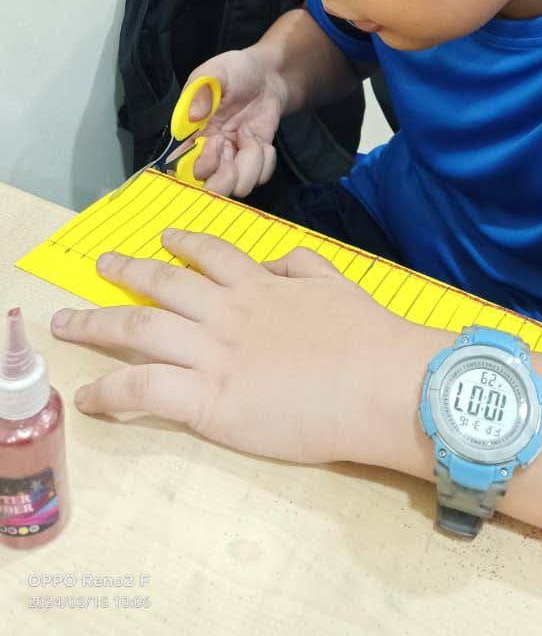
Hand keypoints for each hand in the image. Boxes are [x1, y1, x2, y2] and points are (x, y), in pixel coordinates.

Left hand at [50, 230, 399, 464]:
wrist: (379, 382)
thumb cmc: (369, 339)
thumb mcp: (337, 284)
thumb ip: (302, 268)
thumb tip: (276, 264)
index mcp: (260, 287)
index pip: (212, 256)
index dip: (185, 243)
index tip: (166, 238)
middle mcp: (227, 313)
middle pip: (162, 284)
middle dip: (126, 273)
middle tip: (101, 266)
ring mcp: (212, 353)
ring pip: (138, 328)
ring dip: (97, 323)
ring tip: (68, 321)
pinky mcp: (207, 398)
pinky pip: (143, 389)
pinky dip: (110, 392)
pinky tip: (89, 397)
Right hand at [181, 48, 286, 196]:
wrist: (268, 75)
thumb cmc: (236, 70)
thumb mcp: (217, 71)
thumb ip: (202, 89)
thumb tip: (194, 115)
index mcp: (191, 133)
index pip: (181, 168)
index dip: (200, 165)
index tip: (217, 141)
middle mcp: (209, 152)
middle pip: (210, 190)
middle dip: (225, 176)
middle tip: (232, 146)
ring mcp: (233, 159)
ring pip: (239, 187)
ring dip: (250, 163)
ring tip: (249, 136)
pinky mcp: (253, 160)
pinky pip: (261, 178)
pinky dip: (265, 160)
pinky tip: (260, 140)